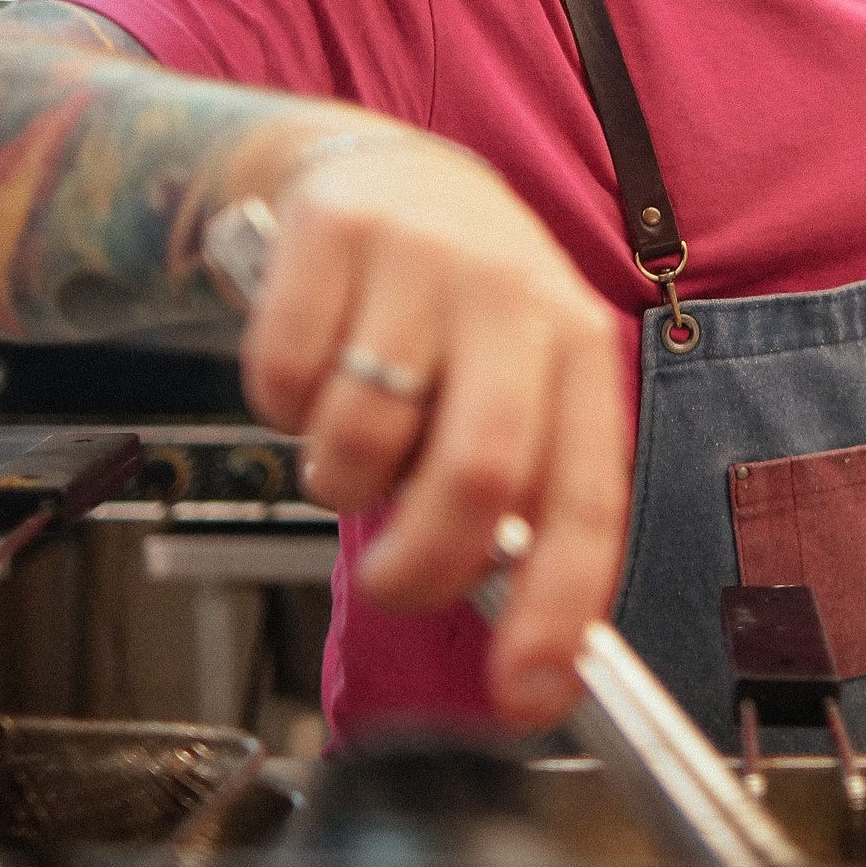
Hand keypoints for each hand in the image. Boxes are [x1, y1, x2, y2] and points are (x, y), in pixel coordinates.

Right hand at [236, 128, 627, 730]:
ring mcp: (424, 255)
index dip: (557, 611)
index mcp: (578, 345)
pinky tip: (315, 369)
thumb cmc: (457, 310)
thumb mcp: (515, 379)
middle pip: (479, 473)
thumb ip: (519, 487)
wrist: (386, 173)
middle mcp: (513, 293)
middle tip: (394, 577)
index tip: (524, 694)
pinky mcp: (335, 231)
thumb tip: (518, 632)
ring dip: (338, 478)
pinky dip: (281, 408)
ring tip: (354, 441)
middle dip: (423, 564)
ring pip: (363, 437)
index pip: (584, 499)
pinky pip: (283, 381)